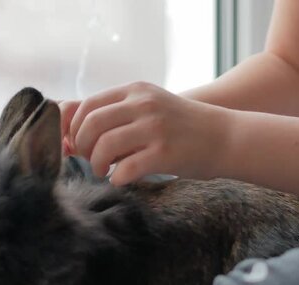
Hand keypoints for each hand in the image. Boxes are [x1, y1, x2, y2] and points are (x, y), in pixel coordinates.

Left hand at [60, 82, 231, 184]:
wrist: (226, 136)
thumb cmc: (182, 127)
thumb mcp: (150, 107)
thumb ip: (116, 115)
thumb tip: (72, 138)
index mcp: (136, 91)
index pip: (87, 105)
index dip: (75, 128)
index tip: (78, 145)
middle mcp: (143, 104)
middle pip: (91, 125)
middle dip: (83, 147)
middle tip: (91, 161)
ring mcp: (154, 128)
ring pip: (104, 146)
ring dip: (96, 164)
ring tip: (104, 171)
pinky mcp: (164, 153)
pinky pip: (125, 169)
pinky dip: (117, 178)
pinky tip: (122, 179)